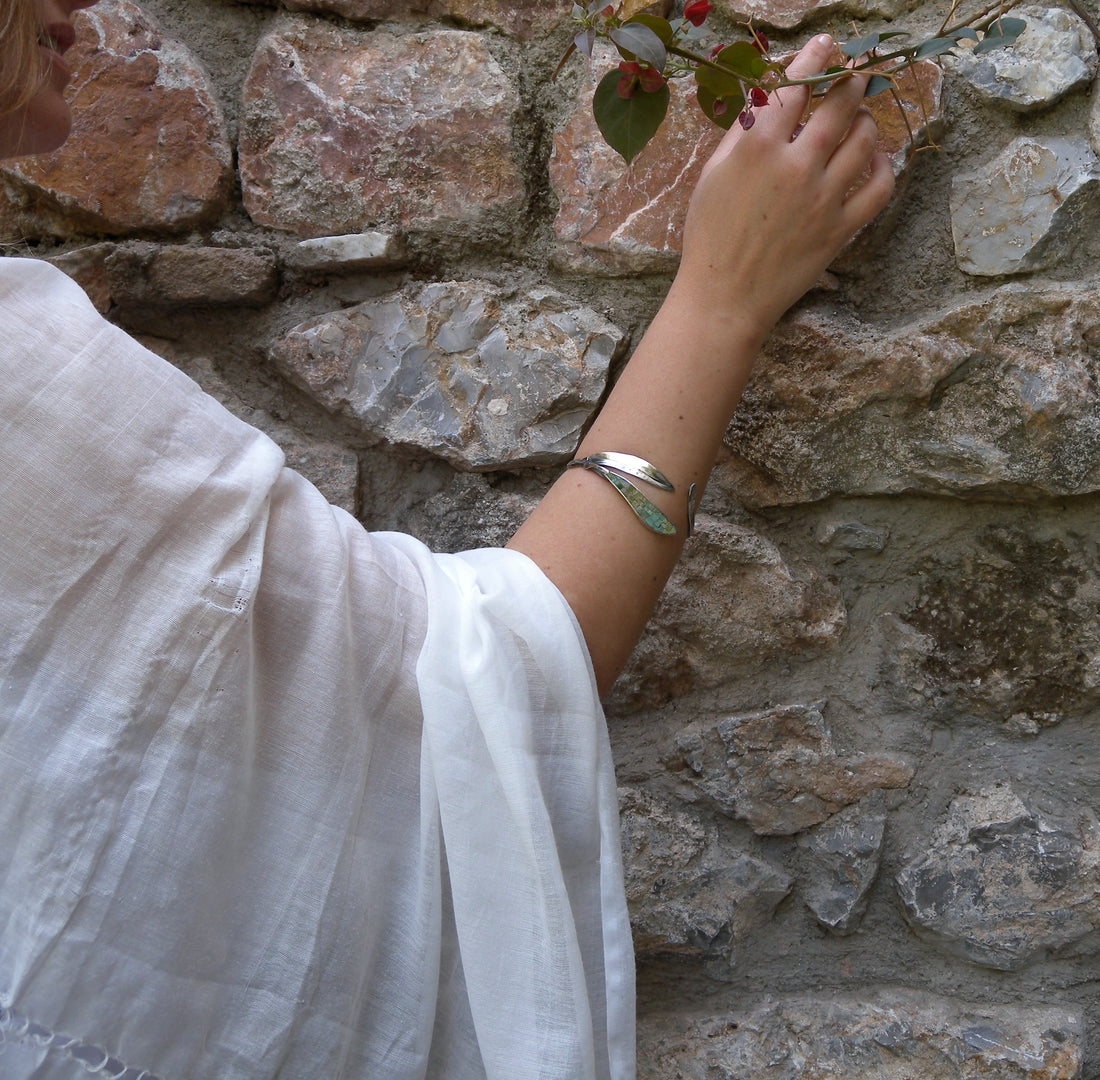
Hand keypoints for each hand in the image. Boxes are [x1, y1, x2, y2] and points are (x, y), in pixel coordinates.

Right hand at [670, 35, 894, 345]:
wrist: (723, 298)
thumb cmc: (709, 237)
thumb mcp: (712, 175)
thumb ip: (742, 133)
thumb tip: (770, 99)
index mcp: (758, 147)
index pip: (795, 85)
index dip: (814, 58)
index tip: (827, 45)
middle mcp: (796, 165)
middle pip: (840, 105)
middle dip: (851, 84)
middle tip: (854, 78)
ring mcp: (824, 197)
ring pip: (865, 140)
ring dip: (867, 122)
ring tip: (861, 121)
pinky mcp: (841, 228)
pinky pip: (879, 187)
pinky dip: (884, 168)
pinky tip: (877, 161)